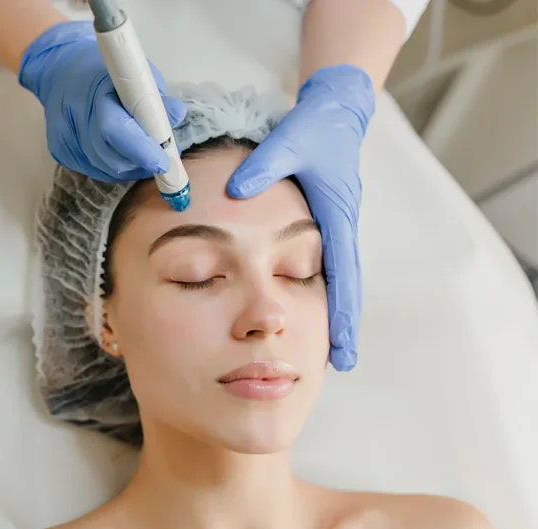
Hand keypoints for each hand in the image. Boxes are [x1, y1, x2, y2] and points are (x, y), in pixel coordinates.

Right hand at [19, 20, 186, 182]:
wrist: (60, 71)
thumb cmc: (103, 71)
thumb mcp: (134, 73)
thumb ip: (154, 96)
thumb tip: (176, 116)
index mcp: (93, 91)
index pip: (115, 129)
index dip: (142, 150)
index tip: (164, 162)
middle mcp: (73, 117)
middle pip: (110, 157)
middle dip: (140, 162)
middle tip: (160, 160)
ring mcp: (63, 138)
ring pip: (104, 169)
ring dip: (129, 167)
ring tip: (142, 154)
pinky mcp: (59, 152)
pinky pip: (94, 170)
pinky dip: (113, 167)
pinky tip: (120, 153)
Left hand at [227, 65, 375, 370]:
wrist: (334, 112)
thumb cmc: (312, 128)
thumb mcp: (287, 143)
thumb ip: (262, 167)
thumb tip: (236, 192)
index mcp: (336, 215)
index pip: (342, 273)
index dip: (342, 312)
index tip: (341, 346)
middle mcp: (342, 226)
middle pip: (346, 285)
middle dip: (344, 324)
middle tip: (340, 362)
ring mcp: (338, 226)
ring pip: (340, 278)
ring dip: (337, 312)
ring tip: (332, 349)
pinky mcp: (331, 222)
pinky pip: (330, 264)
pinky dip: (328, 291)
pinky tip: (317, 311)